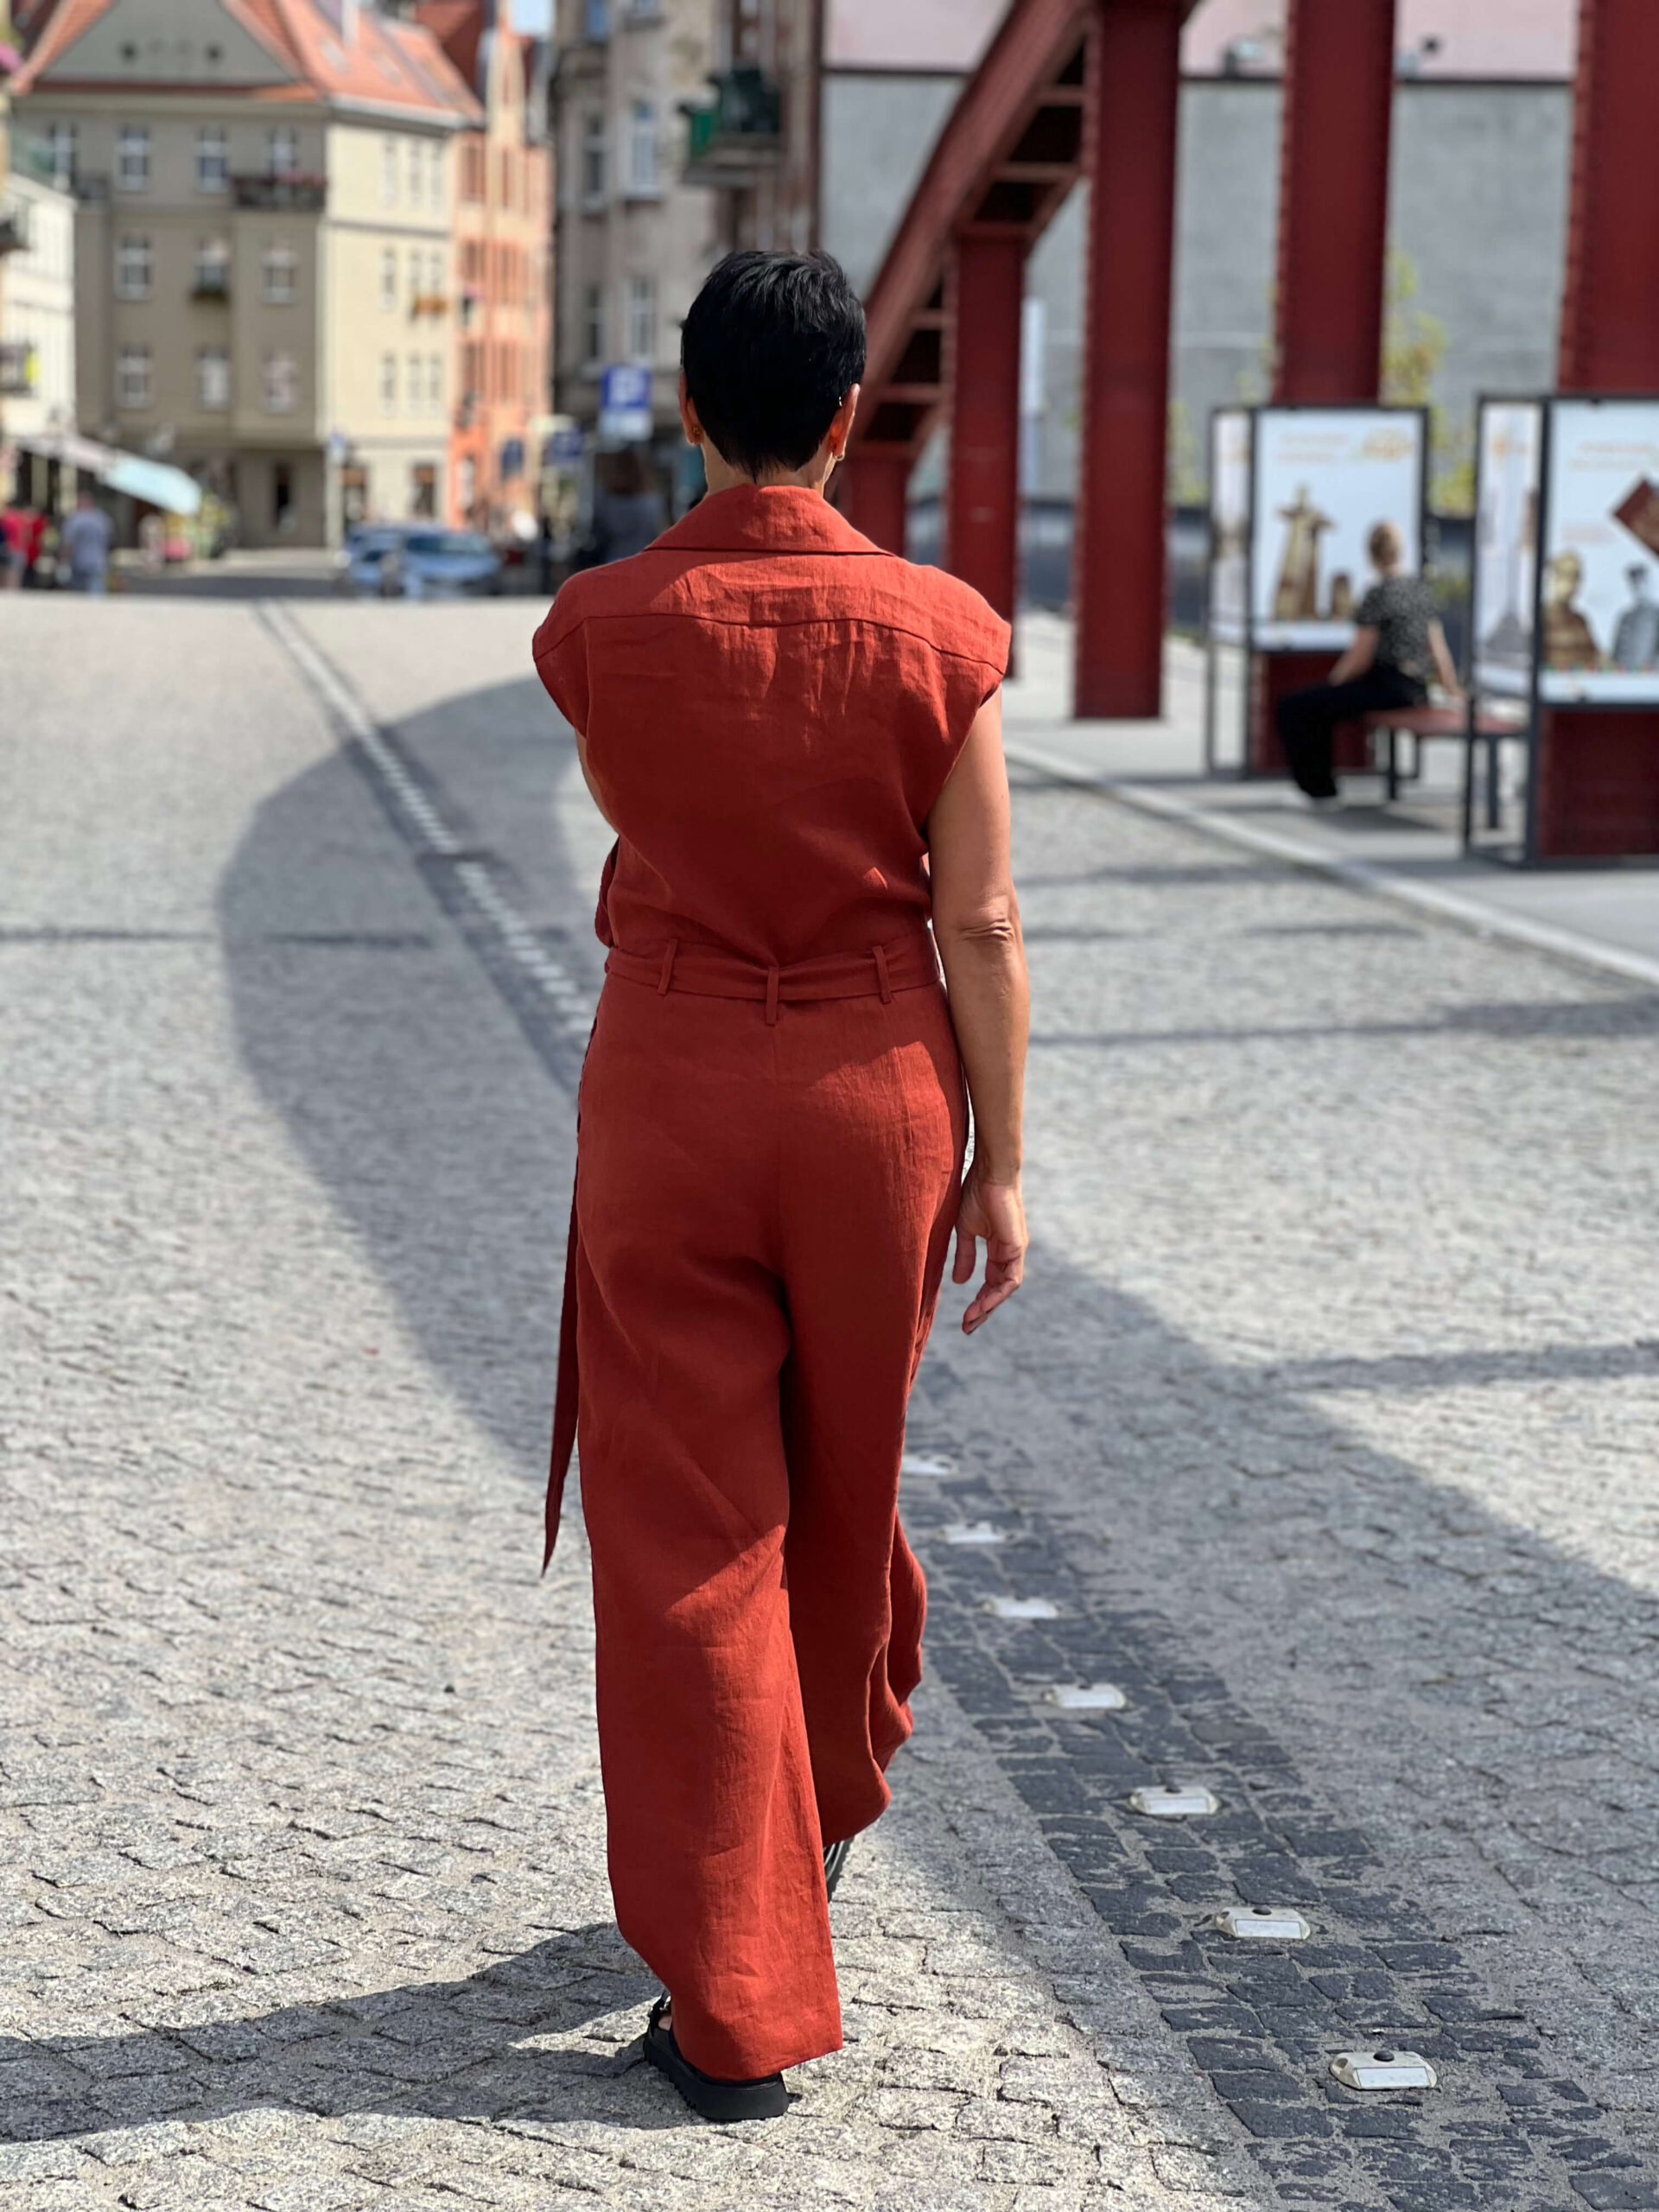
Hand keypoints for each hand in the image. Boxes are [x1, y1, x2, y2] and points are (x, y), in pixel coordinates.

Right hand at [952, 1164, 1026, 1333]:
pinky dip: (997, 1294)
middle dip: (983, 1310)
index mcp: (998, 1249)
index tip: (963, 1317)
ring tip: (971, 1320)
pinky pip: (1011, 1280)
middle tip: (967, 1327)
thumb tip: (960, 1282)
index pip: (990, 1282)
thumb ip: (965, 1256)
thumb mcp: (965, 1231)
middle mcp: (1010, 1253)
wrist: (989, 1173)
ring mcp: (1015, 1251)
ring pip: (1005, 1289)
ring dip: (988, 1307)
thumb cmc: (976, 1194)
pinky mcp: (1016, 1247)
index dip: (978, 1300)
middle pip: (999, 1290)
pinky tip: (983, 1304)